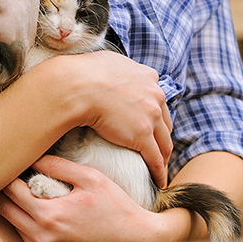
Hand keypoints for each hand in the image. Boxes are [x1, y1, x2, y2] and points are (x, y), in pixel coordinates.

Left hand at [0, 155, 189, 241]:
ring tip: (20, 194)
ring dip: (15, 211)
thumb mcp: (91, 178)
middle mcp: (43, 238)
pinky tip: (37, 217)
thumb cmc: (118, 208)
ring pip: (16, 228)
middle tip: (6, 177)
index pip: (11, 192)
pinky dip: (28, 228)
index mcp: (49, 215)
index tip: (8, 165)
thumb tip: (34, 156)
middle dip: (3, 193)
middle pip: (6, 211)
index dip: (6, 176)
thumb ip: (59, 165)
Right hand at [43, 51, 171, 186]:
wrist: (77, 85)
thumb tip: (111, 68)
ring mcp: (151, 116)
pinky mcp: (142, 136)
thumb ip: (118, 68)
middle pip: (165, 121)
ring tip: (160, 167)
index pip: (157, 100)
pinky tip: (158, 180)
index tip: (150, 124)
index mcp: (148, 77)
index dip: (155, 114)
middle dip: (162, 136)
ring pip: (164, 142)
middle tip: (157, 148)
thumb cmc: (84, 72)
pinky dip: (159, 171)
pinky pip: (155, 158)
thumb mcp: (108, 61)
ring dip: (164, 156)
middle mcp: (155, 95)